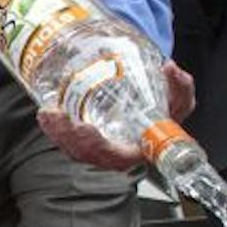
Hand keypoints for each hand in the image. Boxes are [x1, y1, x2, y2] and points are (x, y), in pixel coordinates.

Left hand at [34, 61, 196, 171]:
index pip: (116, 157)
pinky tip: (47, 113)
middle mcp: (114, 154)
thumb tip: (170, 69)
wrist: (153, 111)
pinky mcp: (85, 140)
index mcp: (136, 151)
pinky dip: (54, 128)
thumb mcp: (178, 101)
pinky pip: (66, 140)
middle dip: (68, 137)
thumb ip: (180, 87)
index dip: (99, 147)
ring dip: (57, 132)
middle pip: (86, 153)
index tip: (86, 129)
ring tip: (47, 113)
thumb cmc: (165, 112)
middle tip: (57, 116)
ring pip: (72, 148)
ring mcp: (97, 149)